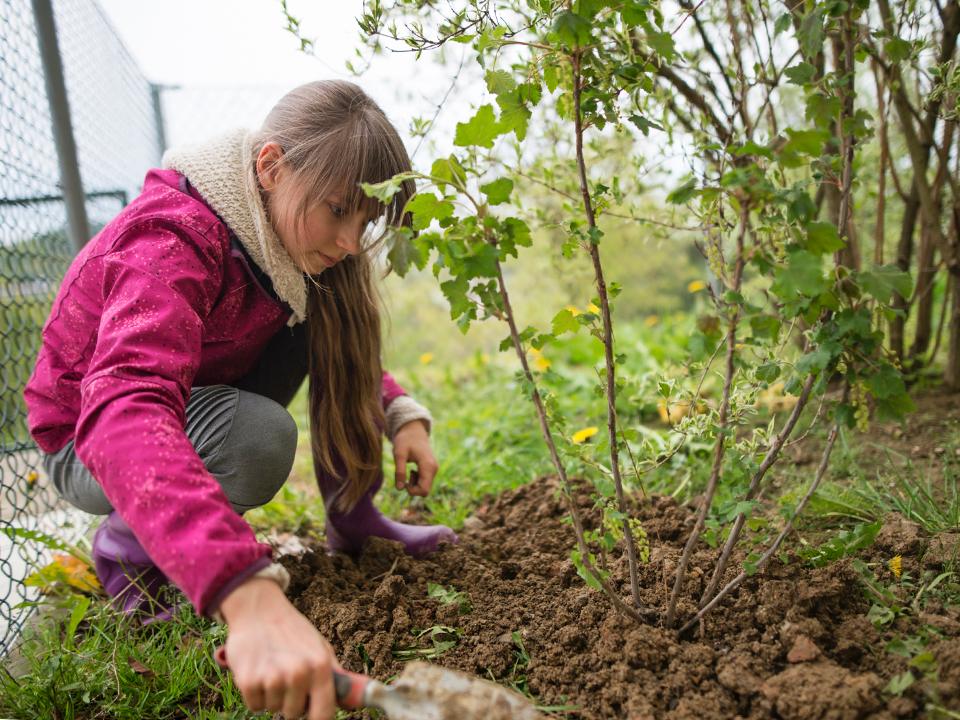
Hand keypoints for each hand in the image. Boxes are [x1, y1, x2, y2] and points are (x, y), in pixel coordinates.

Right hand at [218, 577, 339, 719]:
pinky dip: (254, 694)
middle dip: (289, 701)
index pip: (324, 713)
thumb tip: (353, 700)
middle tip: (285, 678)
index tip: (312, 716)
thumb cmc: (292, 630)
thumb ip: (335, 674)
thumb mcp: (320, 647)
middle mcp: (299, 673)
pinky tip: (257, 671)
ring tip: (271, 669)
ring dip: (271, 695)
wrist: (258, 610)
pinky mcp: (249, 681)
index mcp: (320, 666)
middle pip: (294, 714)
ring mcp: (273, 678)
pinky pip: (255, 705)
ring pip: (273, 709)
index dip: (317, 718)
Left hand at [392, 419, 437, 496]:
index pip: (424, 490)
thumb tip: (399, 488)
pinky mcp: (432, 469)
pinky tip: (413, 470)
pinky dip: (417, 480)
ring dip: (415, 484)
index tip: (403, 482)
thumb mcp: (399, 454)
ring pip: (425, 487)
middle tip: (405, 478)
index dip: (412, 491)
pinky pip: (425, 482)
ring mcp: (434, 469)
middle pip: (425, 491)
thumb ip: (399, 471)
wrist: (414, 430)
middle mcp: (434, 469)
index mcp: (428, 466)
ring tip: (409, 471)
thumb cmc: (405, 440)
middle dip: (413, 489)